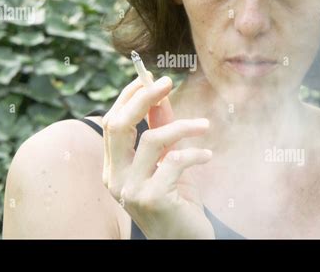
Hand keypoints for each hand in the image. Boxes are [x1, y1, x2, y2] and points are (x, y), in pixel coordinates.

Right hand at [102, 74, 214, 238]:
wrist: (185, 240)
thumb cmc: (176, 200)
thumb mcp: (167, 160)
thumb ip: (161, 130)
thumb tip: (160, 96)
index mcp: (114, 167)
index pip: (112, 122)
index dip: (128, 97)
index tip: (148, 78)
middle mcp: (114, 178)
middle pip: (120, 125)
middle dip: (143, 98)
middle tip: (166, 81)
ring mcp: (129, 189)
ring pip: (151, 139)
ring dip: (183, 127)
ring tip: (205, 126)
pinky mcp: (150, 198)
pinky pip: (174, 161)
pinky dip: (194, 153)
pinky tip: (207, 156)